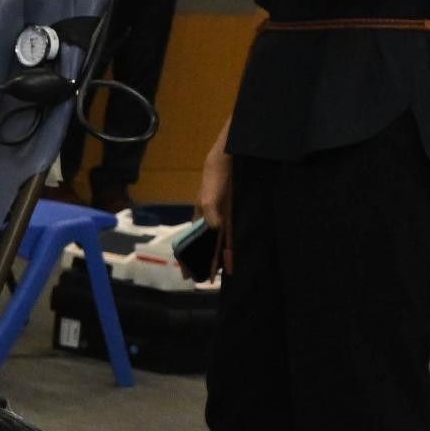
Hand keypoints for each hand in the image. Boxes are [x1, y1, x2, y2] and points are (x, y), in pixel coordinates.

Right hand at [198, 132, 233, 271]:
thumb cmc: (220, 169)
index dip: (188, 255)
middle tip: (206, 279)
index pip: (192, 238)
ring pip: (223, 239)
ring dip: (223, 255)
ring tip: (224, 273)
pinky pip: (238, 232)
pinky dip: (236, 244)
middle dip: (205, 259)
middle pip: (207, 241)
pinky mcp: (243, 211)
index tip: (186, 274)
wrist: (239, 151)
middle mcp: (214, 215)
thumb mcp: (211, 188)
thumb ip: (211, 209)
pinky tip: (239, 254)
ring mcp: (229, 213)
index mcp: (201, 211)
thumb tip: (213, 229)